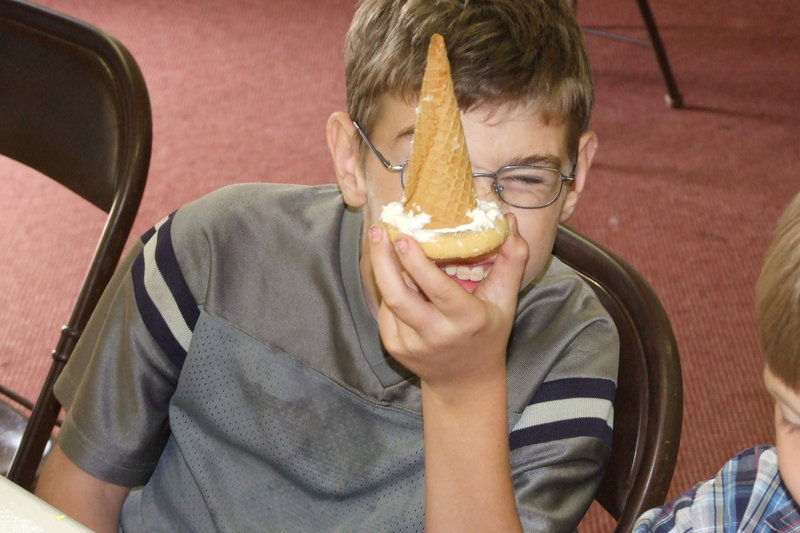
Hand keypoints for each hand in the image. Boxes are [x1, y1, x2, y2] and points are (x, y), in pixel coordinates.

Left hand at [368, 214, 528, 399]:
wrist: (464, 382)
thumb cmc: (487, 333)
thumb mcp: (505, 299)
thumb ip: (512, 260)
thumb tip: (510, 221)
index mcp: (467, 319)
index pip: (437, 290)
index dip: (417, 264)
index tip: (403, 237)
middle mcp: (437, 334)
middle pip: (399, 296)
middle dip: (383, 261)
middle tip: (379, 230)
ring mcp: (412, 344)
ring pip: (389, 301)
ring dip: (383, 270)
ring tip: (381, 242)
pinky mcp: (396, 348)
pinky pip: (385, 312)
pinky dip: (388, 291)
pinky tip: (394, 277)